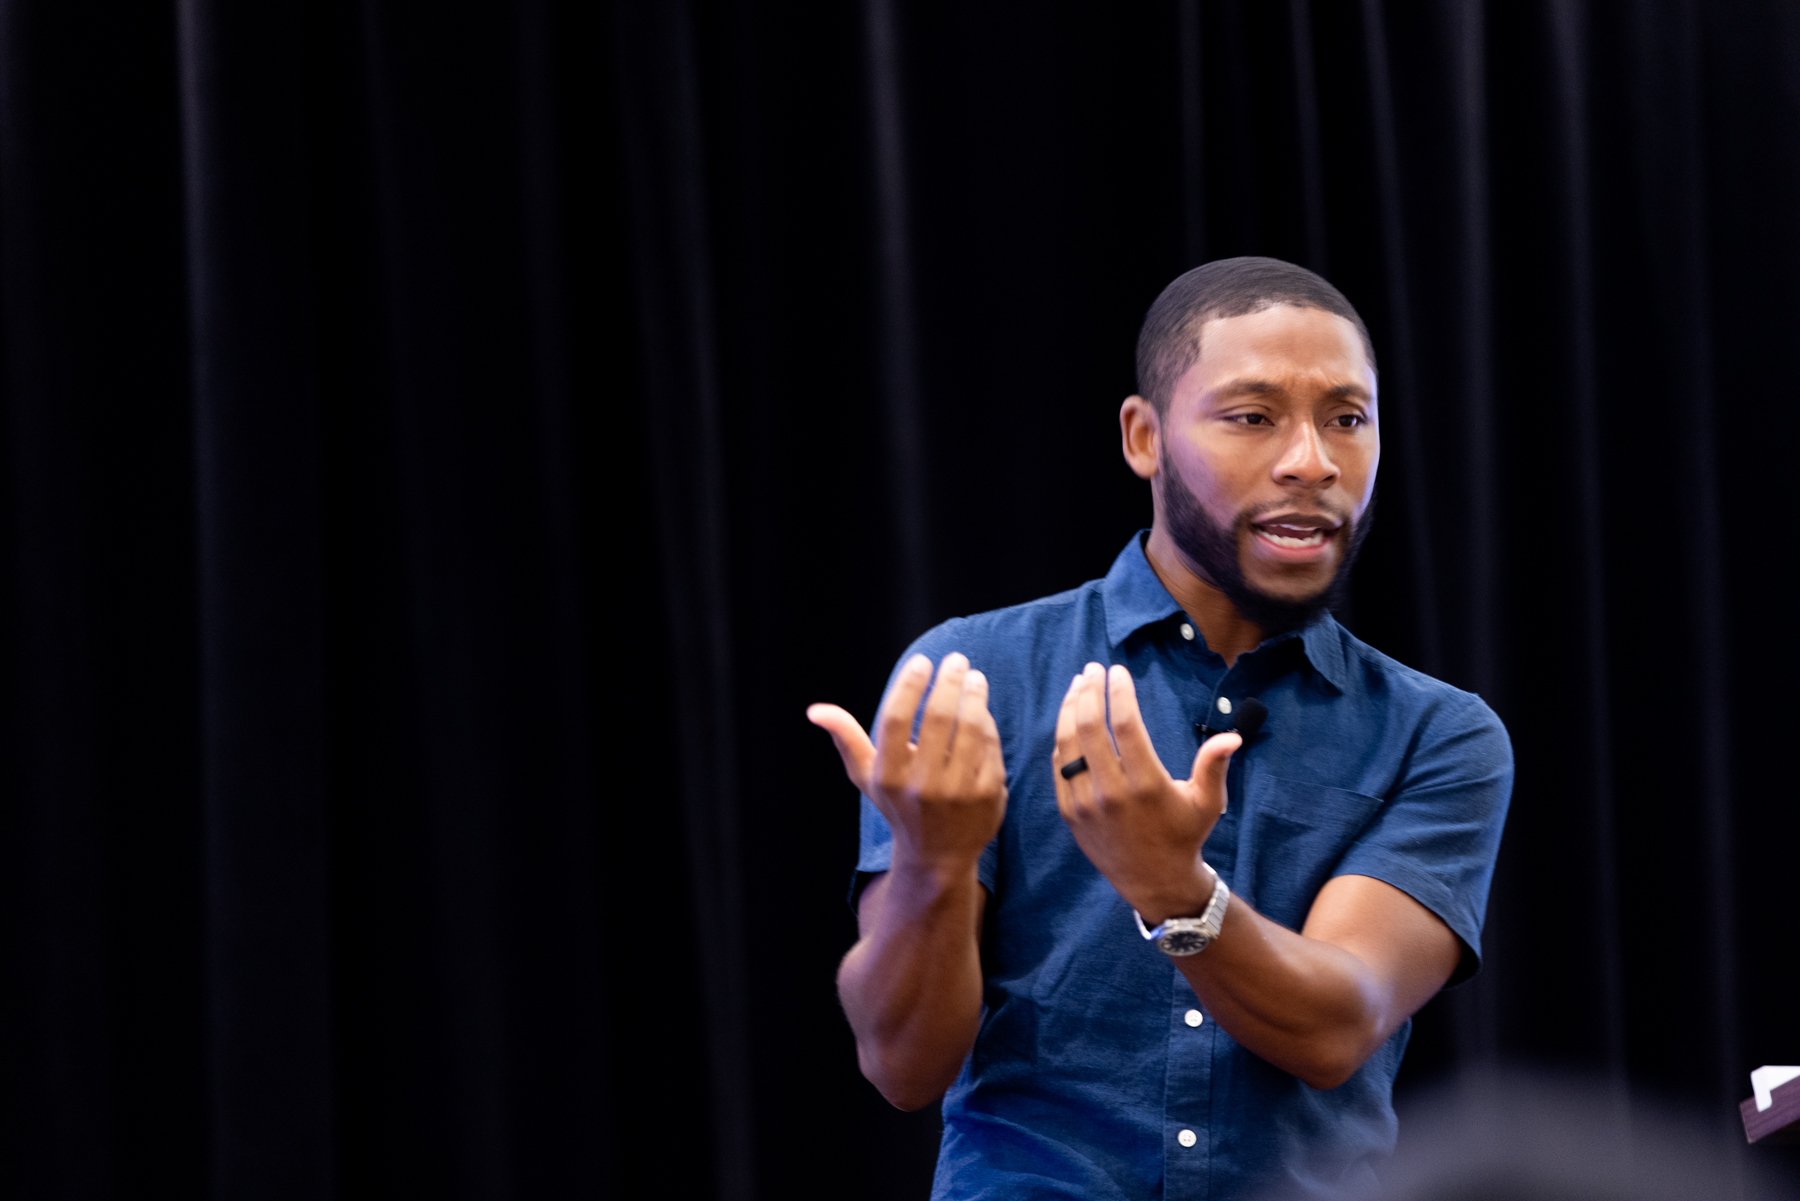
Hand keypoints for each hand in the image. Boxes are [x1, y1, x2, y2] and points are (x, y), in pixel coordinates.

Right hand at [808, 653, 1007, 876]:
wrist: (937, 857)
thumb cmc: (899, 805)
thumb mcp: (868, 777)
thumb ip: (846, 739)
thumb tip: (816, 710)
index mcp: (888, 777)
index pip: (895, 719)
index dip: (908, 685)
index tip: (921, 661)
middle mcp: (921, 787)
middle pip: (937, 718)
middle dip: (948, 681)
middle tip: (956, 660)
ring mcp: (957, 793)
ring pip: (970, 729)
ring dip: (974, 696)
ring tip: (974, 678)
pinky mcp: (988, 797)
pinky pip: (990, 747)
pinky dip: (988, 724)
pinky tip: (982, 710)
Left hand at [1053, 662, 1238, 923]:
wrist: (1154, 881)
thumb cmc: (1185, 835)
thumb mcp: (1207, 803)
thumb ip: (1213, 766)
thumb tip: (1232, 737)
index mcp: (1147, 785)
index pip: (1125, 726)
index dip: (1119, 693)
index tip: (1118, 671)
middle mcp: (1112, 793)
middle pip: (1090, 728)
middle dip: (1090, 691)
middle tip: (1093, 669)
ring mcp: (1085, 803)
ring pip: (1068, 744)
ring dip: (1070, 708)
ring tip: (1079, 685)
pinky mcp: (1070, 812)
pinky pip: (1060, 767)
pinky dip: (1063, 738)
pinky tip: (1069, 718)